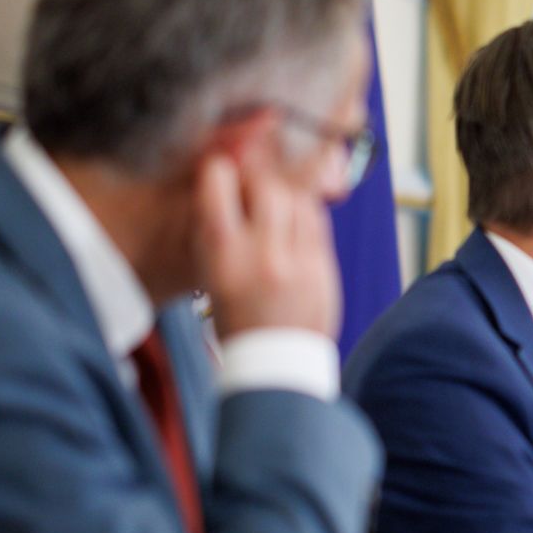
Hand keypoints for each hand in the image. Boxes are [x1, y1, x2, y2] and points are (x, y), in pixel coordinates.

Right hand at [195, 152, 340, 339]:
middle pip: (266, 185)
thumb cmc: (235, 316)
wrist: (275, 361)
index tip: (221, 172)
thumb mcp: (209, 273)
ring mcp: (298, 260)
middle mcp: (261, 253)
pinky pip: (318, 220)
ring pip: (297, 198)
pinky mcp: (323, 267)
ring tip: (275, 203)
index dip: (219, 171)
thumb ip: (214, 228)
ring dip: (285, 192)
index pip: (219, 184)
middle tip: (253, 185)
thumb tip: (222, 179)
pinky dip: (306, 211)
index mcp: (223, 255)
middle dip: (258, 178)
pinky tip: (295, 220)